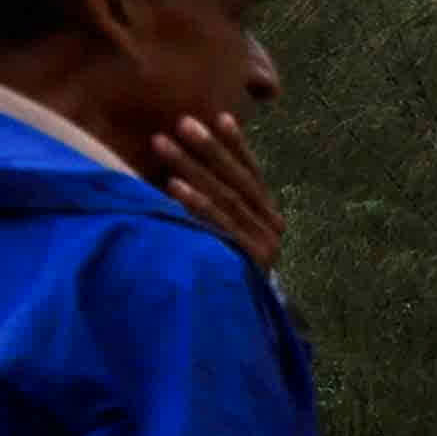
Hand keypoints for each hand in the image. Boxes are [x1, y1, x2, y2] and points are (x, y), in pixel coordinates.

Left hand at [150, 112, 289, 269]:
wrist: (236, 320)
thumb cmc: (225, 268)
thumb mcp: (232, 231)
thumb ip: (225, 201)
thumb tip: (198, 158)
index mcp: (271, 217)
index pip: (253, 174)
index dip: (236, 145)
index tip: (218, 115)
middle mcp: (272, 230)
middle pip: (237, 182)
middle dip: (207, 150)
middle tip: (180, 122)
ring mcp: (261, 247)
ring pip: (224, 199)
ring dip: (191, 168)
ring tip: (164, 144)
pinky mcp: (245, 262)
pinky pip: (216, 226)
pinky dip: (194, 204)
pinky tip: (172, 185)